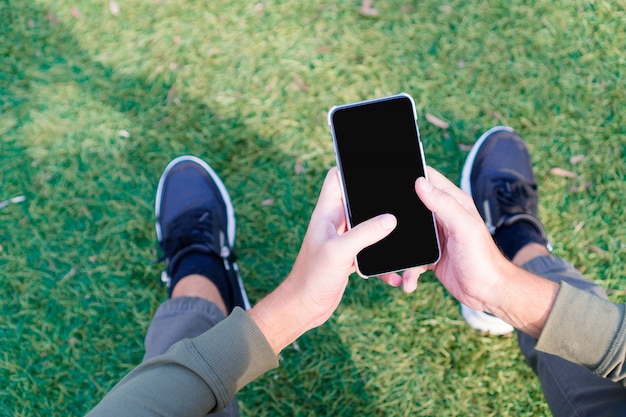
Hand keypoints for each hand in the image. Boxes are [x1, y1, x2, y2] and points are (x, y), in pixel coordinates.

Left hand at [249, 167, 396, 352]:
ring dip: (382, 232)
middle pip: (357, 201)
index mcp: (327, 213)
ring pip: (367, 226)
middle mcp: (334, 223)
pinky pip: (369, 251)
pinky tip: (393, 273)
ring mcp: (341, 240)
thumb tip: (390, 219)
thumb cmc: (312, 277)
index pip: (336, 178)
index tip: (373, 165)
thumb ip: (364, 233)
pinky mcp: (348, 257)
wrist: (303, 307)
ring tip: (404, 232)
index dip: (350, 168)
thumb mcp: (339, 252)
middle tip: (400, 197)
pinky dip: (381, 260)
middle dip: (377, 199)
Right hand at [378, 167, 510, 311]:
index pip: (428, 178)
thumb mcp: (464, 228)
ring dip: (400, 248)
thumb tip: (420, 182)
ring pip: (407, 234)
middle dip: (396, 214)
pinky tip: (409, 280)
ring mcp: (435, 236)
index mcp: (453, 202)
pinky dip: (407, 269)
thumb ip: (444, 204)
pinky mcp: (430, 255)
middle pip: (411, 206)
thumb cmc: (483, 259)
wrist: (488, 292)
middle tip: (382, 223)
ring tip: (399, 262)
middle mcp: (442, 216)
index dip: (411, 174)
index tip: (390, 177)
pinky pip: (411, 257)